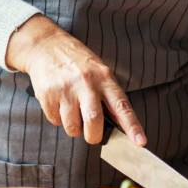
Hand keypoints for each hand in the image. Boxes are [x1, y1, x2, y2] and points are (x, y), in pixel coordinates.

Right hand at [5, 14, 145, 145]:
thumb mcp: (99, 71)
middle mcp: (86, 83)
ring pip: (72, 127)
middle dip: (94, 136)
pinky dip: (58, 119)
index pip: (122, 105)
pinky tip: (59, 104)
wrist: (46, 46)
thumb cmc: (78, 62)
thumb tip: (117, 126)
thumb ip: (108, 95)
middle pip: (94, 121)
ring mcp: (65, 89)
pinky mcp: (47, 95)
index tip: (140, 142)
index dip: (132, 126)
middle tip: (93, 135)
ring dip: (74, 128)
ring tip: (73, 113)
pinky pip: (55, 121)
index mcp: (104, 77)